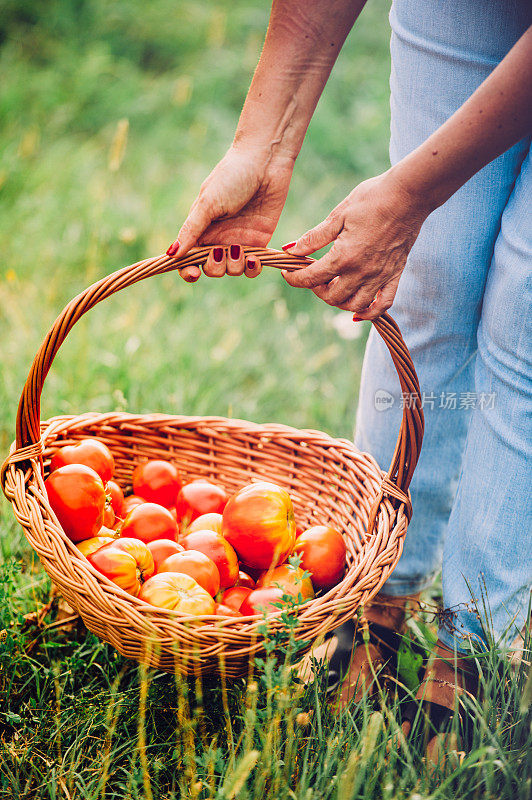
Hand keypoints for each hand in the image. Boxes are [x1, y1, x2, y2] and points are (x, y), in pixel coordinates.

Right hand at [167, 145, 293, 281]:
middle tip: (219, 252)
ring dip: (234, 266)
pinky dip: (252, 268)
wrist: (266, 161)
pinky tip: (253, 258)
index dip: (187, 270)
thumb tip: (171, 254)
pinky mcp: (259, 242)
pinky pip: (253, 267)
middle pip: (210, 268)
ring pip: (232, 270)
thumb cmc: (232, 176)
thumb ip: (191, 230)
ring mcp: (239, 241)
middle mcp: (218, 238)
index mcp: (201, 228)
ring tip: (239, 249)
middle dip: (214, 267)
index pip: (188, 258)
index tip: (193, 273)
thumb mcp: (208, 203)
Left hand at [281, 171, 429, 318]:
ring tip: (334, 286)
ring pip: (355, 305)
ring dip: (339, 301)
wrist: (409, 194)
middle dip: (316, 289)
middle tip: (313, 275)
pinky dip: (369, 313)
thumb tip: (290, 250)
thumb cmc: (372, 199)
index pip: (311, 278)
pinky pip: (383, 304)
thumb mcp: (338, 215)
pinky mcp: (395, 275)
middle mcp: (362, 272)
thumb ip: (314, 238)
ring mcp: (380, 276)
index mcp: (344, 256)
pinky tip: (358, 311)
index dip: (294, 278)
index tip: (287, 272)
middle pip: (332, 297)